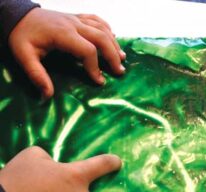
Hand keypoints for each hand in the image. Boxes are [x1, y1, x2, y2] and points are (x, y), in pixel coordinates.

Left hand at [8, 8, 125, 98]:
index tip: (99, 82)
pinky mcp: (76, 17)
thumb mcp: (24, 56)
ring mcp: (76, 18)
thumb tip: (47, 97)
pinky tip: (113, 37)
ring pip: (102, 28)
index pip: (87, 51)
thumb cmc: (22, 37)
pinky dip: (107, 29)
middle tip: (120, 72)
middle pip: (101, 38)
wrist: (18, 16)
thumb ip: (37, 76)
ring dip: (114, 44)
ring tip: (122, 58)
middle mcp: (73, 24)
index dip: (95, 68)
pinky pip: (96, 20)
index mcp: (62, 34)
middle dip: (112, 56)